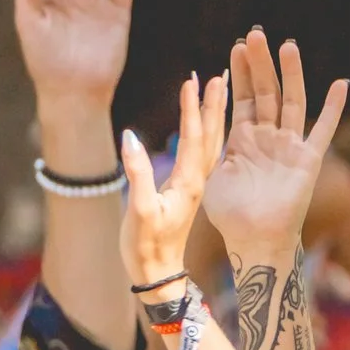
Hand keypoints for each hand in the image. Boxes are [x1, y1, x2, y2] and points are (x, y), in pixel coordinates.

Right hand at [119, 71, 223, 292]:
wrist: (158, 275)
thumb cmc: (146, 246)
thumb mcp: (140, 211)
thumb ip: (138, 174)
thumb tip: (130, 137)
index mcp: (188, 182)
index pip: (193, 137)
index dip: (191, 108)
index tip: (192, 80)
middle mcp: (197, 180)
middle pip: (210, 134)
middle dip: (214, 103)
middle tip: (219, 73)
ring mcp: (195, 185)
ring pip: (210, 142)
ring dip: (215, 114)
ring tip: (218, 89)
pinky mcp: (190, 191)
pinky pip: (203, 154)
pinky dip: (207, 133)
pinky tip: (206, 124)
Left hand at [202, 28, 347, 270]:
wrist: (253, 241)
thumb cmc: (230, 215)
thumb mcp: (211, 173)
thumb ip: (207, 145)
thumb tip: (192, 123)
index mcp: (245, 139)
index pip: (244, 97)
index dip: (241, 72)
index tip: (237, 46)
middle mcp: (269, 138)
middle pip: (267, 92)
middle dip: (260, 64)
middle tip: (256, 34)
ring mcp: (290, 146)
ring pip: (292, 102)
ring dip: (290, 74)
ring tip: (286, 45)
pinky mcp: (308, 161)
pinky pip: (323, 130)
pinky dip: (333, 109)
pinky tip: (340, 84)